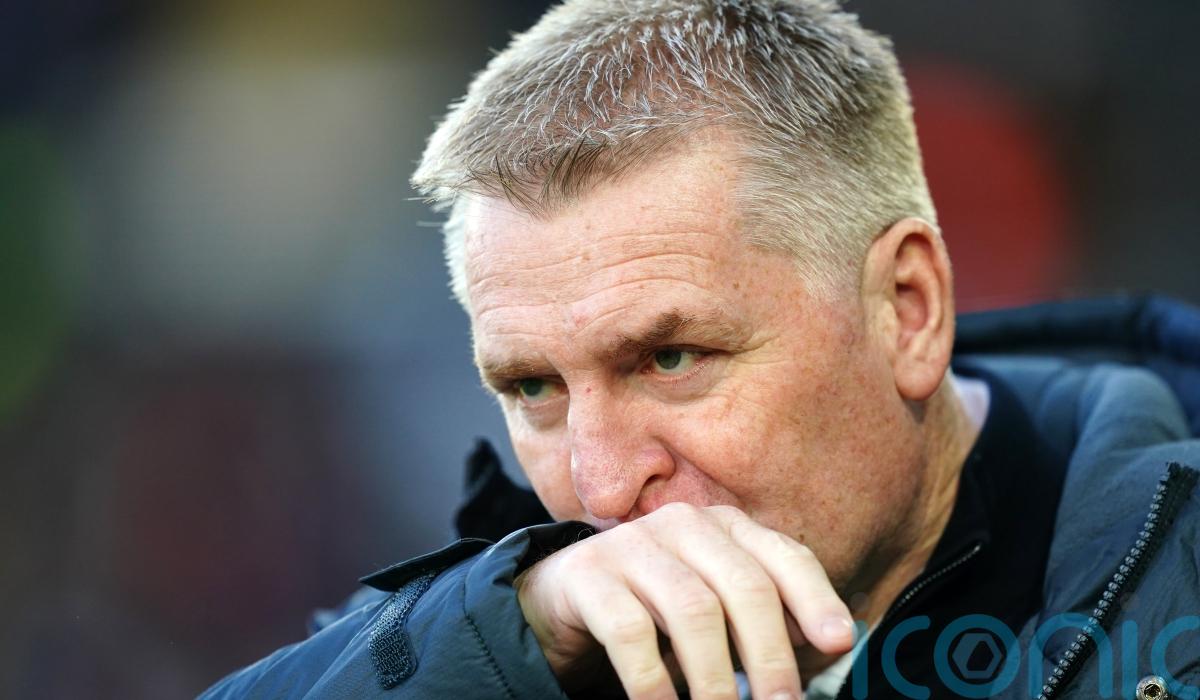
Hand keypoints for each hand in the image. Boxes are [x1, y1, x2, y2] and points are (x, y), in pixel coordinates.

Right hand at [515, 503, 855, 699]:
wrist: (564, 598)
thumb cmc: (658, 610)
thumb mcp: (719, 613)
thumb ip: (767, 624)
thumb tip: (828, 646)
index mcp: (727, 527)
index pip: (785, 556)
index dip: (816, 598)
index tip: (839, 643)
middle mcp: (684, 524)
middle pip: (744, 585)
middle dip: (770, 654)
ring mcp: (633, 543)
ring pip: (692, 608)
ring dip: (716, 677)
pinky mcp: (588, 573)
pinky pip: (629, 630)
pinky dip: (652, 680)